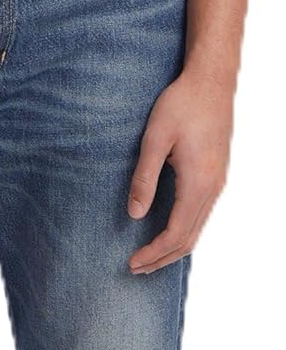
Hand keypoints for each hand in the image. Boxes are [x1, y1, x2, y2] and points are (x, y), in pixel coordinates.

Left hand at [126, 64, 233, 273]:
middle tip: (136, 268)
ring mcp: (217, 183)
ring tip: (149, 255)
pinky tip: (168, 228)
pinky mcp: (216, 175)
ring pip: (197, 228)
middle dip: (162, 257)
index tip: (132, 262)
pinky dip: (184, 230)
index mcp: (197, 183)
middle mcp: (212, 189)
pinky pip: (201, 214)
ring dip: (173, 246)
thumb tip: (133, 215)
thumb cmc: (182, 104)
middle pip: (189, 239)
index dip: (153, 253)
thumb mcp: (155, 138)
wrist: (211, 81)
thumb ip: (144, 177)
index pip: (175, 234)